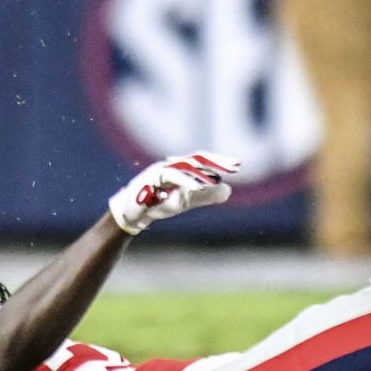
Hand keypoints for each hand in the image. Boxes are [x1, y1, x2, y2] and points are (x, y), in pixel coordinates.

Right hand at [108, 151, 240, 234]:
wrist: (133, 213)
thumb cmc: (157, 203)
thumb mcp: (186, 200)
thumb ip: (206, 195)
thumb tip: (229, 190)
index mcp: (180, 168)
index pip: (202, 160)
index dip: (219, 161)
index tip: (238, 165)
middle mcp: (170, 165)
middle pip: (196, 158)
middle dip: (215, 161)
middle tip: (234, 166)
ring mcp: (160, 170)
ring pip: (184, 166)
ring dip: (202, 172)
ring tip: (218, 179)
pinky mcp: (151, 179)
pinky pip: (171, 177)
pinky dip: (186, 181)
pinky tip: (199, 187)